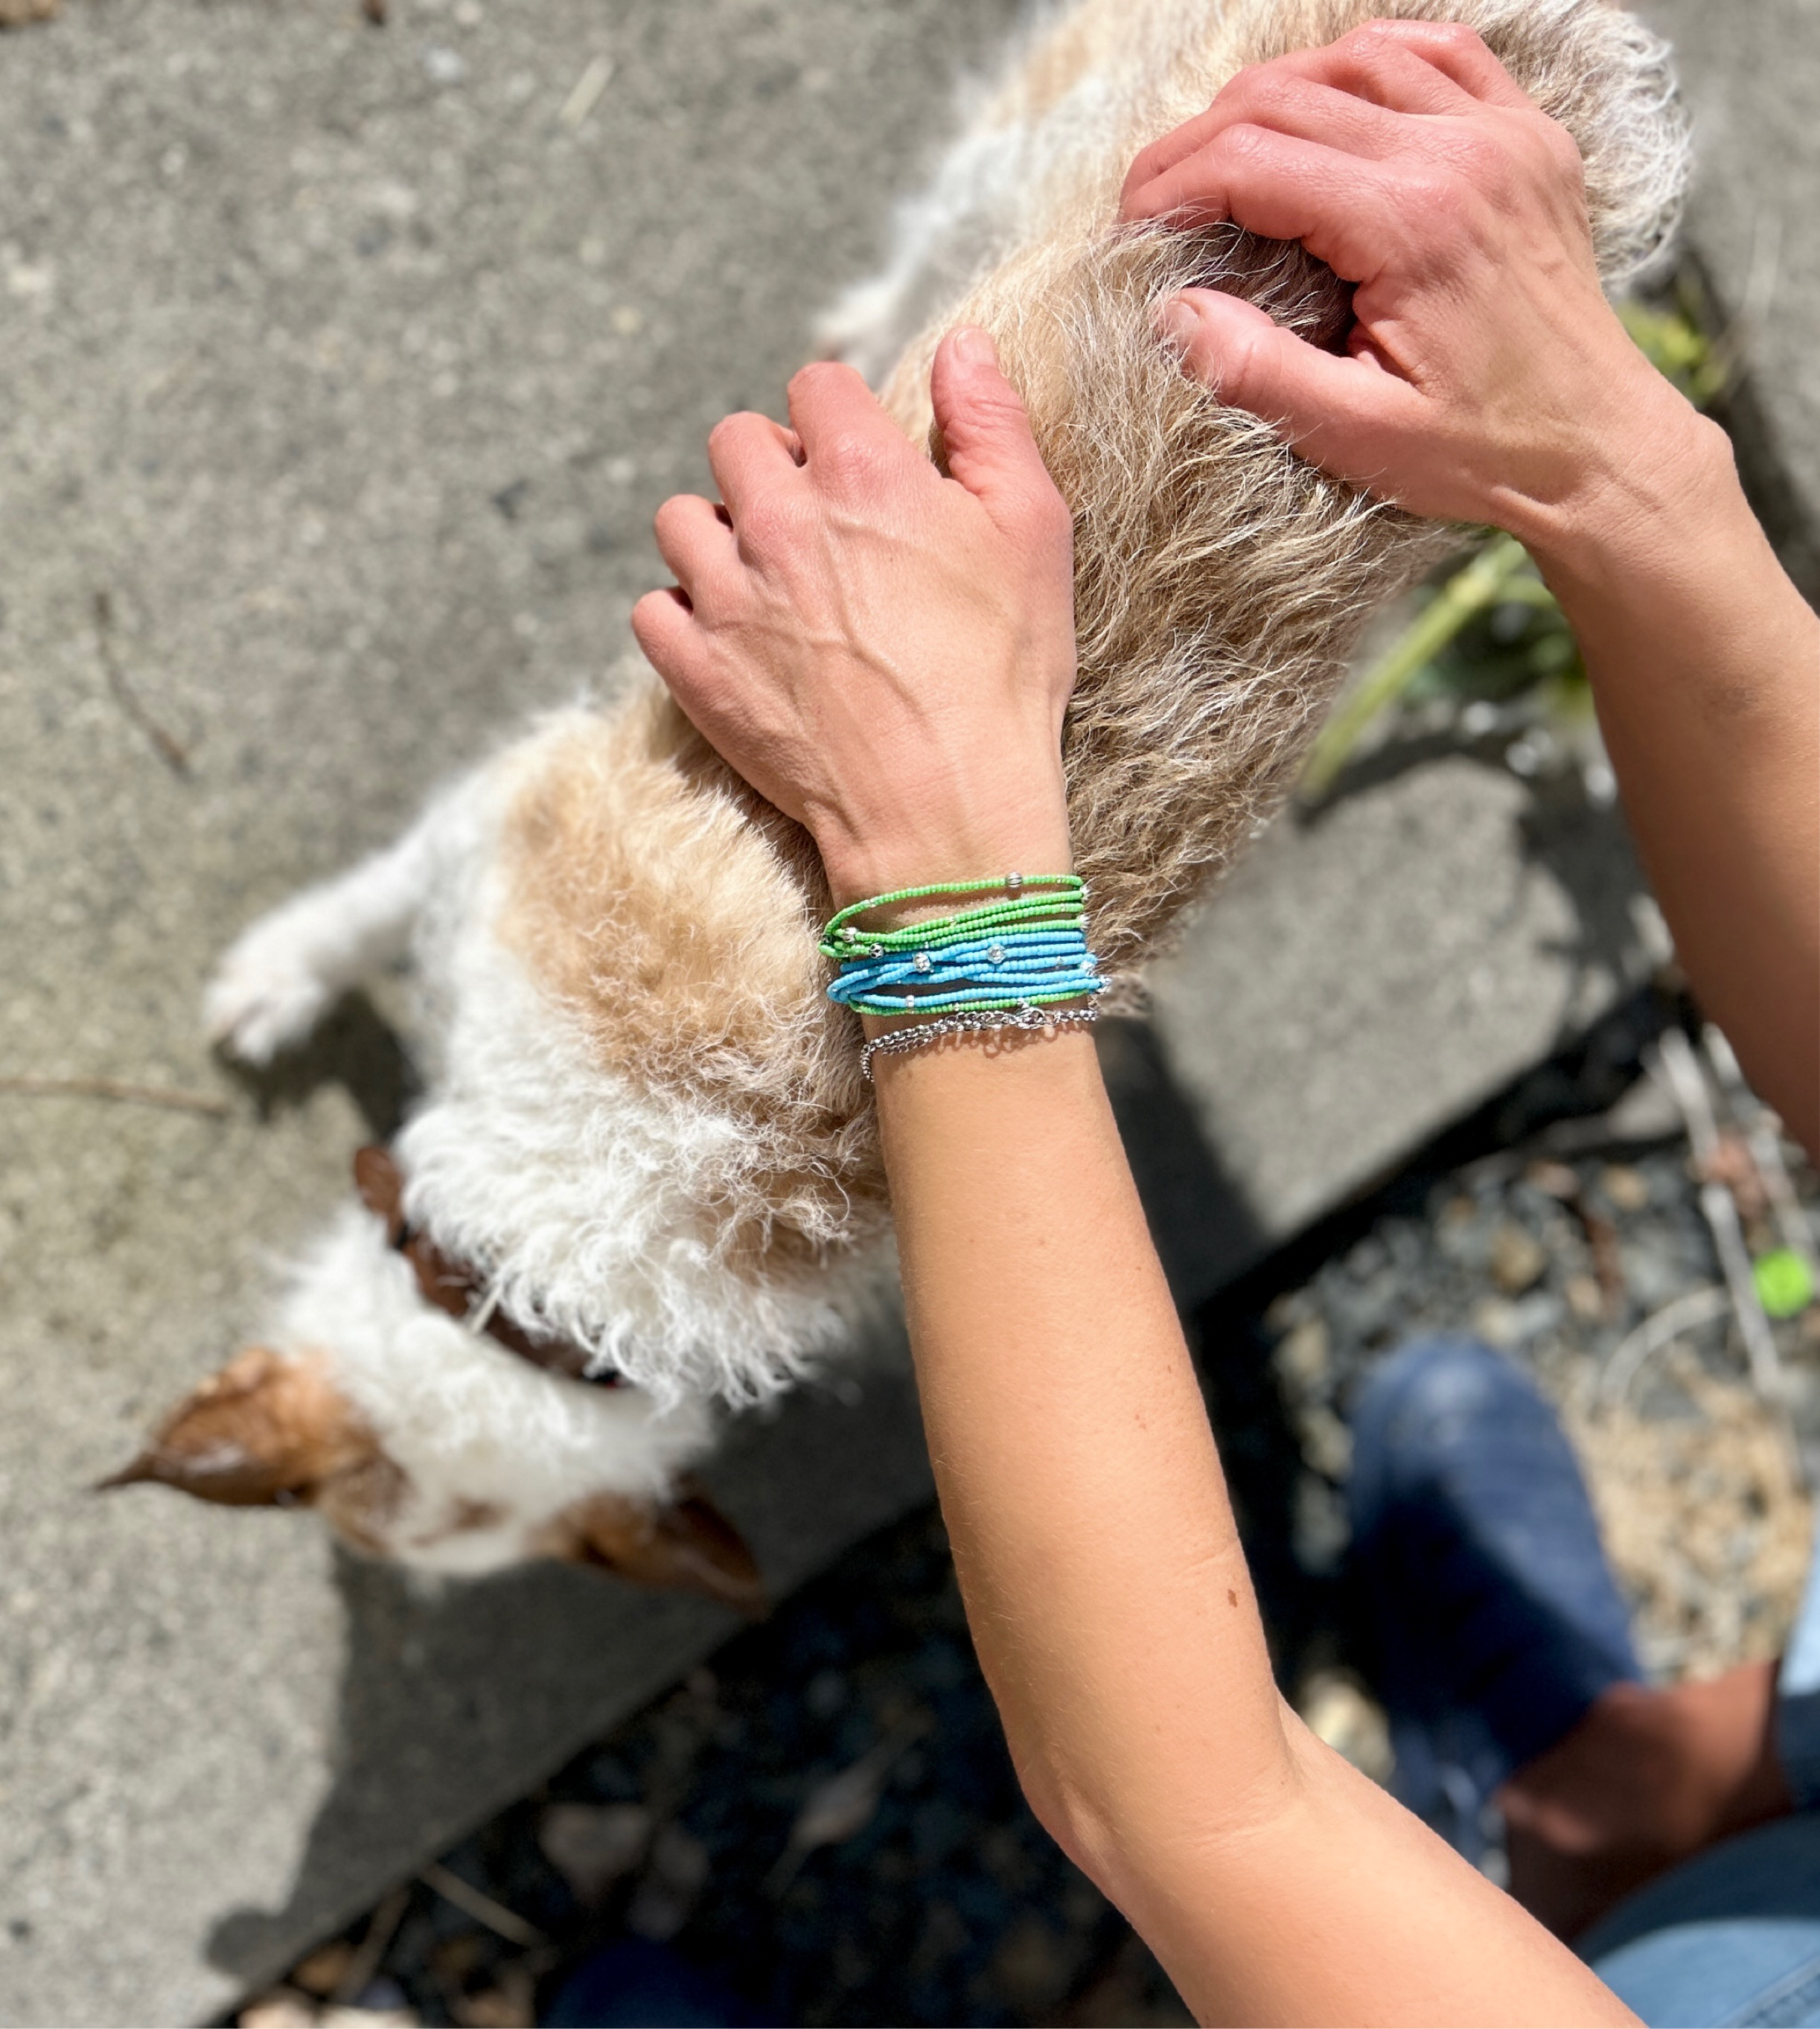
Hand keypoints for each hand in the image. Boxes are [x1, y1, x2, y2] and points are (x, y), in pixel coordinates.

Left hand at [632, 330, 1076, 908]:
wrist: (945, 809)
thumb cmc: (1001, 675)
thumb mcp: (1031, 532)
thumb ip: (991, 424)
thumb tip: (962, 343)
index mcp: (862, 473)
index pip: (815, 384)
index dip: (839, 415)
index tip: (859, 458)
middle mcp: (779, 521)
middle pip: (735, 442)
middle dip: (772, 466)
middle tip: (817, 523)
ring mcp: (727, 598)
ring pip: (680, 520)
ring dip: (718, 536)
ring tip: (767, 579)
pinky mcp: (695, 669)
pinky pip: (652, 609)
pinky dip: (683, 616)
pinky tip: (731, 637)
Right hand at [1119, 19, 1703, 552]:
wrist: (1597, 448)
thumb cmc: (1481, 451)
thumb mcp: (1354, 435)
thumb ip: (1254, 371)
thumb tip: (1168, 313)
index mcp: (1414, 224)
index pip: (1253, 158)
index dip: (1171, 184)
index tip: (1131, 228)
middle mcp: (1461, 154)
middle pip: (1287, 95)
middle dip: (1200, 142)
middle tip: (1158, 202)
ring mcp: (1504, 133)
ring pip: (1354, 56)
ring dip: (1273, 95)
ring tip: (1228, 159)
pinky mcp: (1527, 136)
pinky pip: (1437, 52)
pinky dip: (1366, 65)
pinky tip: (1329, 102)